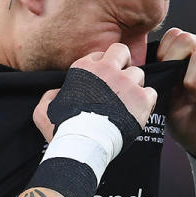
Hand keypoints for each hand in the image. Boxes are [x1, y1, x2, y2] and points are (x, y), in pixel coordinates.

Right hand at [33, 43, 157, 141]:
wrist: (83, 145)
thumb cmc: (63, 130)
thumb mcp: (43, 111)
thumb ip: (50, 97)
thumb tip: (57, 93)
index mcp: (83, 68)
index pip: (100, 55)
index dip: (105, 66)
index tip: (105, 80)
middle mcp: (106, 69)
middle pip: (122, 51)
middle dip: (124, 63)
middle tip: (122, 81)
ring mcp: (125, 83)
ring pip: (139, 73)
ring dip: (135, 86)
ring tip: (129, 103)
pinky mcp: (141, 98)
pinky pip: (151, 92)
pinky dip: (147, 102)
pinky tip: (138, 112)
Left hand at [157, 28, 195, 158]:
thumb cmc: (189, 121)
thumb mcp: (168, 99)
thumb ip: (163, 78)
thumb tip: (152, 64)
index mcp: (192, 58)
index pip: (176, 35)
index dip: (163, 52)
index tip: (160, 73)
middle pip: (188, 39)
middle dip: (173, 61)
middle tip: (173, 84)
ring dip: (190, 81)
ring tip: (191, 97)